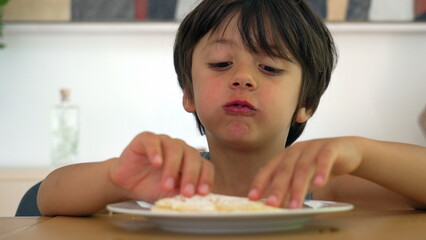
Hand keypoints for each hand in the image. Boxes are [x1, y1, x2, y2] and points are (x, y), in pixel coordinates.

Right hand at [109, 132, 213, 202]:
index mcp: (190, 161)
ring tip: (167, 184)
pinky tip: (157, 163)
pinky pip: (153, 141)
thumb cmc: (151, 187)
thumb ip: (183, 193)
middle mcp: (180, 148)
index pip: (205, 166)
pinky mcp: (146, 139)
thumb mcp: (170, 194)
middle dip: (191, 176)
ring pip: (175, 148)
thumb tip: (197, 198)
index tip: (203, 192)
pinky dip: (156, 152)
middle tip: (187, 192)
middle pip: (192, 156)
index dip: (206, 178)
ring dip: (172, 168)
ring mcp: (164, 141)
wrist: (127, 184)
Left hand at [248, 137, 362, 208]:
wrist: (348, 151)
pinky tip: (319, 184)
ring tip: (295, 205)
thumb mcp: (302, 175)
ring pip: (303, 168)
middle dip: (277, 188)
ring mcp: (313, 147)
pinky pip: (324, 159)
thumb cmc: (319, 165)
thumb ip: (289, 186)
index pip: (268, 169)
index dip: (259, 183)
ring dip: (298, 188)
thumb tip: (275, 205)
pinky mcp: (330, 148)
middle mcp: (296, 150)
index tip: (252, 198)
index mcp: (285, 156)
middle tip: (272, 205)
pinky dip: (321, 171)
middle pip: (284, 170)